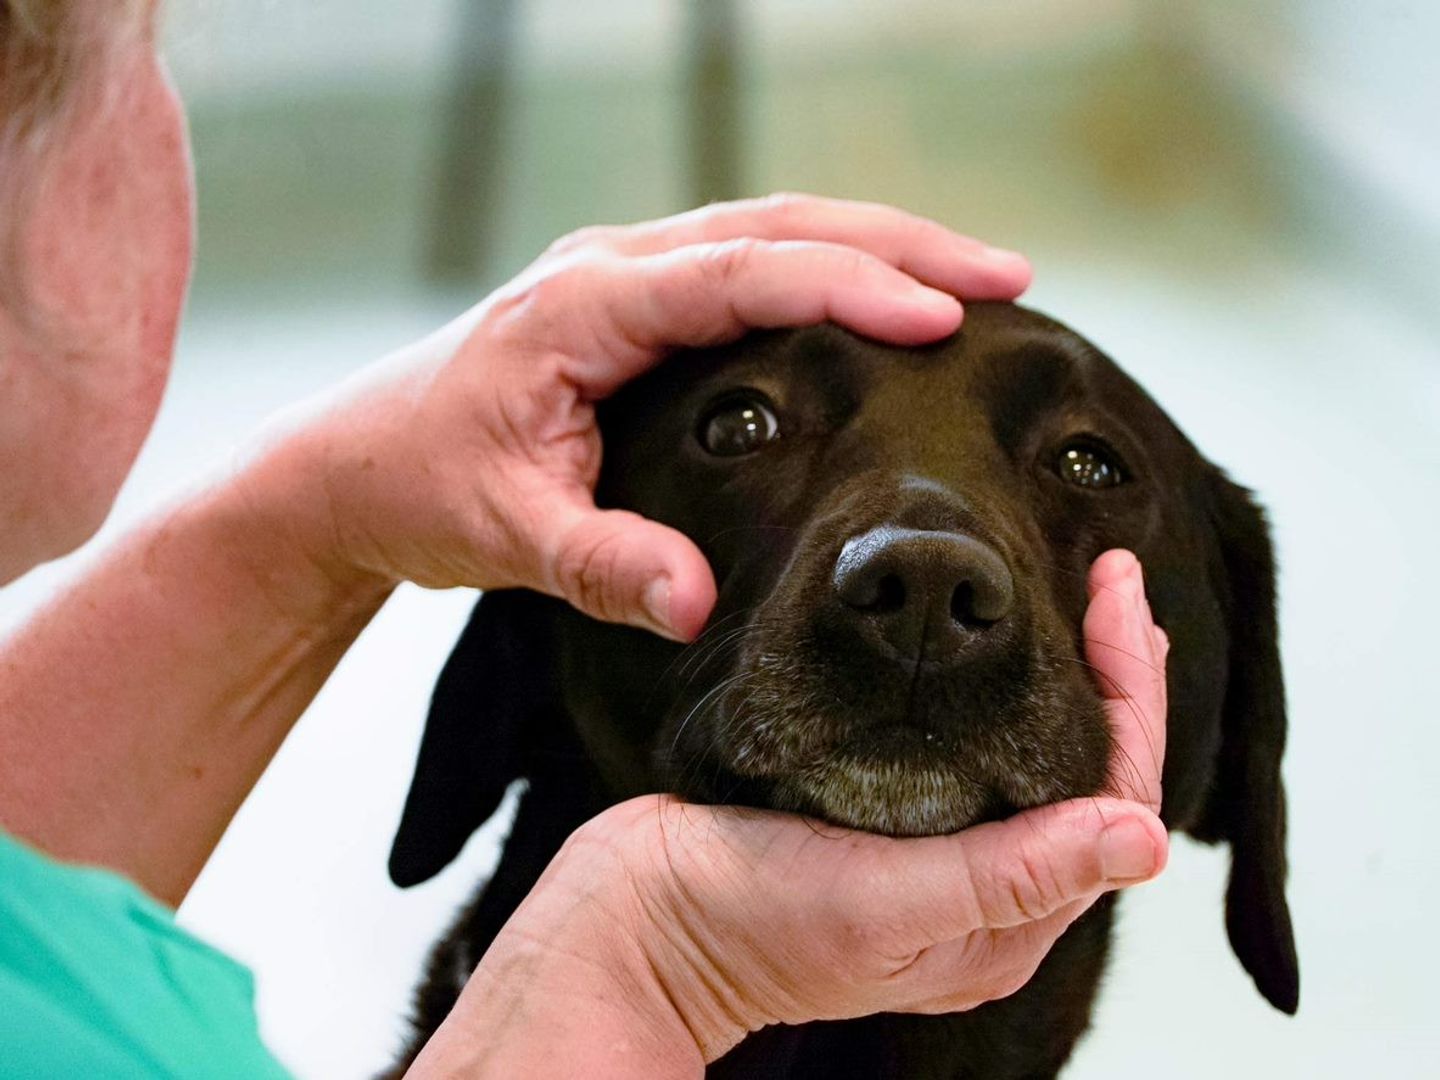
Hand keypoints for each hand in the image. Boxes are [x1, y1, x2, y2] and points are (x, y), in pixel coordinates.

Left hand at [261, 195, 1029, 638]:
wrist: (351, 469)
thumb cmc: (419, 489)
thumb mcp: (505, 535)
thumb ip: (602, 566)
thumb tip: (700, 606)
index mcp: (582, 306)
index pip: (737, 276)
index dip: (846, 290)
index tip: (944, 317)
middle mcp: (609, 269)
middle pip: (776, 226)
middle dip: (898, 245)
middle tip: (1006, 278)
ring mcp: (622, 279)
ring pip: (770, 232)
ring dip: (874, 247)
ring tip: (975, 280)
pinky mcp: (632, 306)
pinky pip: (747, 267)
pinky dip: (826, 274)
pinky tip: (880, 304)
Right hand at [408, 551, 1167, 1077]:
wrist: (638, 918)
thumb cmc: (746, 926)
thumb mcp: (888, 902)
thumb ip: (1014, 872)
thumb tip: (1144, 839)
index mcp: (1003, 923)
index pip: (1114, 797)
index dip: (1131, 691)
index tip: (1119, 596)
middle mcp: (982, 890)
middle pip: (1085, 772)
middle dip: (1111, 675)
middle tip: (1113, 583)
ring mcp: (934, 855)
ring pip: (1029, 754)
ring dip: (1059, 678)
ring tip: (1077, 606)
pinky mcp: (882, 818)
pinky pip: (966, 748)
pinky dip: (993, 691)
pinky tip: (984, 651)